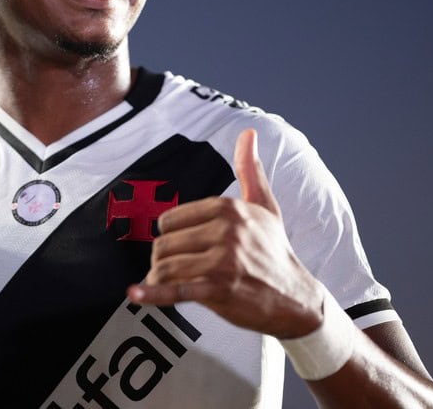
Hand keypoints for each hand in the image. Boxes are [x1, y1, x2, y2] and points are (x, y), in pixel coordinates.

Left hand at [127, 128, 322, 337]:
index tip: (182, 245)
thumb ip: (250, 170)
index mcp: (229, 208)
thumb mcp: (265, 206)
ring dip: (160, 277)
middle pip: (164, 243)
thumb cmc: (274, 250)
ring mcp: (222, 261)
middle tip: (178, 267)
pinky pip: (175, 289)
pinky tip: (136, 293)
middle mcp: (226, 231)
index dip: (171, 235)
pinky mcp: (219, 289)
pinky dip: (153, 294)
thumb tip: (247, 134)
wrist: (296, 298)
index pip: (170, 219)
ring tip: (170, 282)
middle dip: (165, 258)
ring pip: (165, 265)